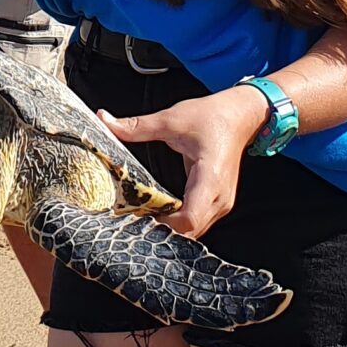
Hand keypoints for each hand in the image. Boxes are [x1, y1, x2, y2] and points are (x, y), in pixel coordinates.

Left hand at [99, 87, 266, 238]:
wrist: (241, 115)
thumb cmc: (212, 117)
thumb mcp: (172, 119)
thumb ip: (137, 126)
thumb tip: (105, 121)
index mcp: (210, 177)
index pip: (189, 219)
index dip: (163, 224)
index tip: (139, 216)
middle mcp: (220, 197)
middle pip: (190, 231)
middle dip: (162, 229)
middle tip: (133, 219)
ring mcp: (222, 202)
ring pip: (195, 231)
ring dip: (171, 228)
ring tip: (144, 217)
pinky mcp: (220, 202)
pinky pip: (199, 222)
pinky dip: (180, 222)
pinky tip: (160, 213)